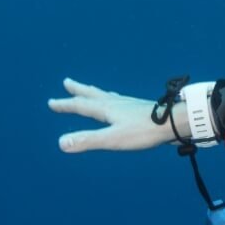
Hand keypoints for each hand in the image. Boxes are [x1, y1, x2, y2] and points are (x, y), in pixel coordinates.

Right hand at [47, 78, 177, 152]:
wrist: (174, 123)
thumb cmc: (144, 131)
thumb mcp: (112, 139)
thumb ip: (87, 140)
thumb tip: (61, 143)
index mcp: (106, 109)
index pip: (80, 105)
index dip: (65, 104)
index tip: (51, 102)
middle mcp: (116, 103)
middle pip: (93, 94)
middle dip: (78, 90)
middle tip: (67, 82)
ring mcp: (129, 104)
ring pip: (106, 96)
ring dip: (94, 92)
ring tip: (90, 90)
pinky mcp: (140, 109)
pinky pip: (120, 101)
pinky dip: (112, 99)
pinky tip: (120, 103)